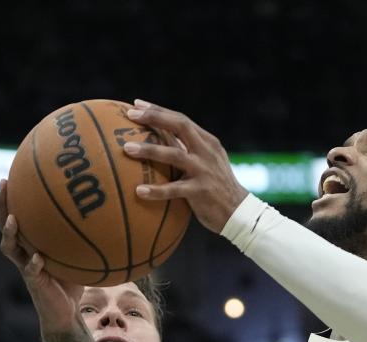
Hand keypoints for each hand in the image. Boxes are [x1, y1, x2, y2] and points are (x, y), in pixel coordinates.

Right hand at [0, 179, 84, 335]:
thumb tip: (104, 210)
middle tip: (4, 184)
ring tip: (13, 220)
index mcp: (31, 243)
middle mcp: (24, 252)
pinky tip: (38, 258)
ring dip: (10, 233)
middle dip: (3, 205)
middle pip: (5, 224)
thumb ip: (83, 236)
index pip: (18, 214)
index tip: (12, 174)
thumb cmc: (73, 279)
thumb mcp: (78, 254)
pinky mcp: (34, 283)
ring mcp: (26, 267)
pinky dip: (33, 264)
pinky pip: (31, 271)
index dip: (12, 197)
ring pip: (10, 248)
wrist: (66, 311)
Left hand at [122, 99, 247, 233]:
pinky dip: (156, 190)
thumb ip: (189, 150)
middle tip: (130, 115)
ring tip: (127, 149)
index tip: (136, 104)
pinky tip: (138, 191)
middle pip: (180, 126)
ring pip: (174, 154)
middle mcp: (206, 152)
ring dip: (149, 150)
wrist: (238, 212)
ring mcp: (204, 170)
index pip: (181, 120)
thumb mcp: (207, 163)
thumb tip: (160, 141)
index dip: (158, 110)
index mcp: (207, 142)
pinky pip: (174, 190)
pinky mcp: (201, 191)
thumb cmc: (216, 187)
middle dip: (154, 117)